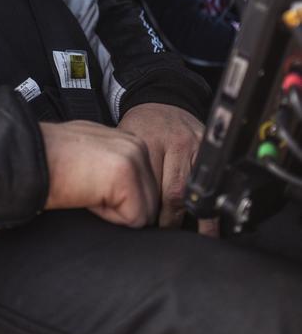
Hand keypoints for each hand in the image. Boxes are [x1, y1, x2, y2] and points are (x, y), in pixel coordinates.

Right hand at [40, 120, 158, 227]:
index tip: (90, 187)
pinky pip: (133, 219)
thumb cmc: (48, 160)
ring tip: (85, 190)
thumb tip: (121, 191)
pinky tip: (86, 194)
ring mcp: (134, 158)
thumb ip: (112, 165)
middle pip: (150, 201)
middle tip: (85, 189)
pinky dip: (108, 216)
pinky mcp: (126, 175)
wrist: (26, 156)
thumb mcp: (89, 155)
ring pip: (145, 212)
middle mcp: (136, 144)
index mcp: (128, 141)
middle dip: (120, 207)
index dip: (118, 200)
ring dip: (113, 212)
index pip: (145, 188)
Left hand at [118, 103, 217, 236]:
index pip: (150, 187)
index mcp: (147, 142)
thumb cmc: (139, 127)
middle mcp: (173, 143)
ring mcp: (195, 144)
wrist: (160, 99)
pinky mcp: (208, 146)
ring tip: (192, 233)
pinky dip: (207, 201)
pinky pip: (210, 180)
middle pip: (175, 193)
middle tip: (166, 234)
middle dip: (171, 219)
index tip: (147, 226)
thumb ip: (126, 171)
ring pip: (194, 190)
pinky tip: (207, 219)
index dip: (148, 212)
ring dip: (194, 215)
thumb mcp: (124, 143)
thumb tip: (125, 209)